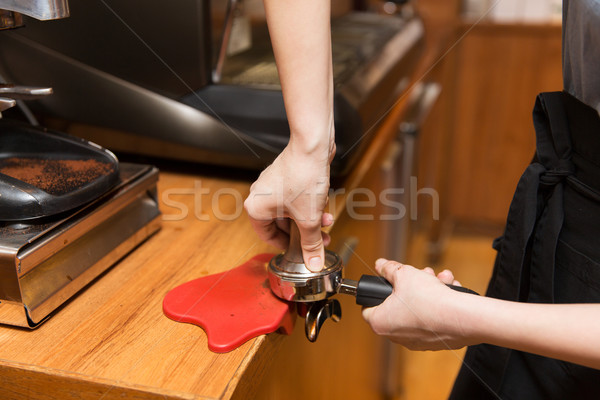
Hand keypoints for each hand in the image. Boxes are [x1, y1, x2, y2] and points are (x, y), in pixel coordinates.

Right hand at [244, 141, 334, 270]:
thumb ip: (311, 243)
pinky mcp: (284, 177)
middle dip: (304, 232)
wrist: (312, 146)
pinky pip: (295, 199)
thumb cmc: (303, 176)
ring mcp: (271, 185)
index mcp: (255, 208)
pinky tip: (323, 207)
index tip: (299, 251)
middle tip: (319, 239)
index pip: (267, 237)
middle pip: (281, 225)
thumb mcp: (309, 218)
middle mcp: (259, 196)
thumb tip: (313, 262)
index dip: (286, 246)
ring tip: (326, 222)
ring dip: (309, 219)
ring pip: (291, 211)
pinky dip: (308, 205)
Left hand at [362, 259, 473, 350]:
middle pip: (397, 304)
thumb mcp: (404, 274)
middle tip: (420, 275)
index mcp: (381, 323)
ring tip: (440, 279)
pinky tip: (449, 290)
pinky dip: (438, 304)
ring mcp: (416, 340)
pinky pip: (432, 318)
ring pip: (417, 308)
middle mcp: (396, 336)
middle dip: (410, 285)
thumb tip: (381, 265)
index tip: (383, 285)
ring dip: (427, 290)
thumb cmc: (429, 299)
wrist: (462, 318)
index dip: (374, 293)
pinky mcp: (434, 341)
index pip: (368, 308)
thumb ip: (389, 269)